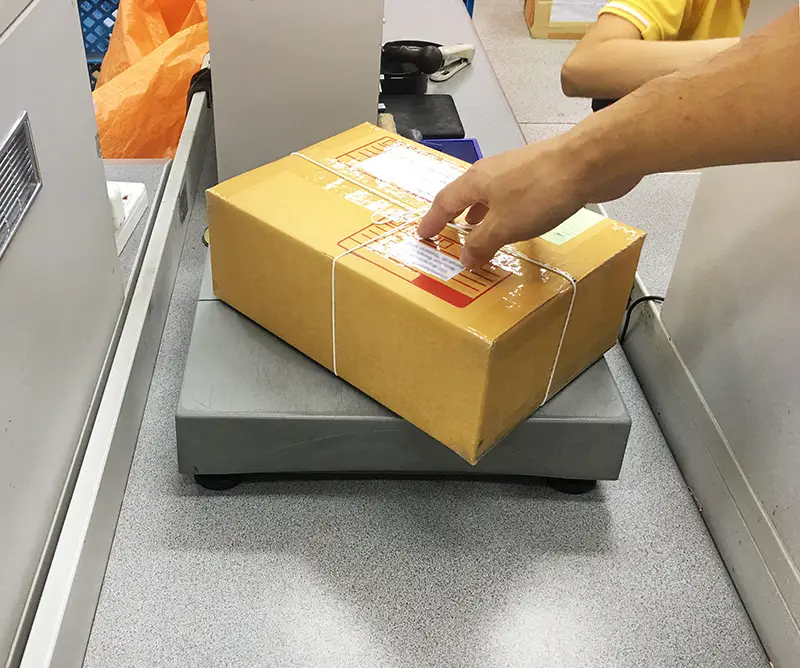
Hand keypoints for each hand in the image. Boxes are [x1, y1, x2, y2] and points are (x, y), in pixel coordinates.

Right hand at [417, 133, 640, 268]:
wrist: (589, 162)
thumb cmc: (540, 192)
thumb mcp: (503, 226)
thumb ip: (481, 243)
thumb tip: (464, 258)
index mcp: (476, 180)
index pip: (444, 202)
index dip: (432, 220)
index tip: (423, 235)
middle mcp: (492, 172)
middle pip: (466, 195)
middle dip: (455, 217)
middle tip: (448, 234)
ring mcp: (518, 171)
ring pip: (491, 196)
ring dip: (481, 217)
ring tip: (478, 234)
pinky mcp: (541, 176)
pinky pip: (513, 199)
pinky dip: (505, 215)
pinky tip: (516, 226)